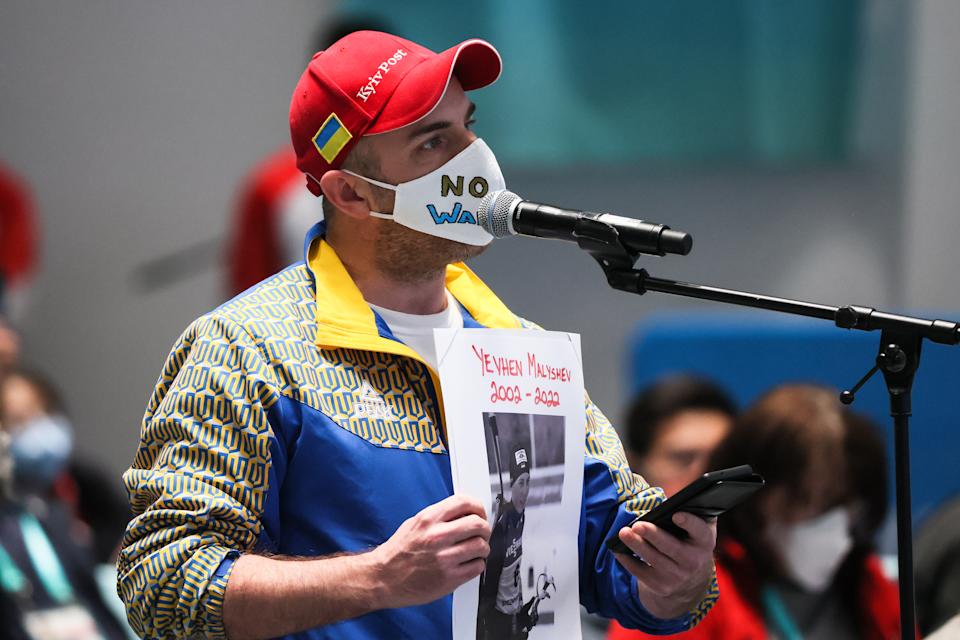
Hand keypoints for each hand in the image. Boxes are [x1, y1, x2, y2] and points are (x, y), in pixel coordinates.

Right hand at [370, 494, 490, 607]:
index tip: (480, 514)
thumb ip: (439, 517)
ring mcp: (444, 558)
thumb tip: (463, 513)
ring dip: (482, 548)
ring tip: (475, 551)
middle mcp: (437, 536)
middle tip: (481, 534)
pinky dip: (477, 565)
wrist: (382, 578)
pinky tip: (468, 564)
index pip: (464, 502)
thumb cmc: (397, 553)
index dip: (478, 507)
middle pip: (478, 524)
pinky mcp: (449, 578)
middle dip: (484, 528)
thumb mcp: (414, 524)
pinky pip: (477, 567)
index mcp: (429, 519)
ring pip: (481, 546)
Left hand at [613, 512, 716, 618]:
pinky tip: (618, 549)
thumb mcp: (699, 526)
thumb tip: (684, 494)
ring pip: (654, 560)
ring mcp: (676, 576)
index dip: (689, 523)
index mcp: (703, 541)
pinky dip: (628, 561)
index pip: (700, 532)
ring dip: (637, 546)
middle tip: (638, 525)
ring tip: (624, 532)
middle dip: (654, 535)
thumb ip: (696, 510)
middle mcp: (692, 561)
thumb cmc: (690, 540)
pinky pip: (641, 573)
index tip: (676, 514)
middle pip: (672, 548)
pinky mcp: (660, 586)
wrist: (690, 578)